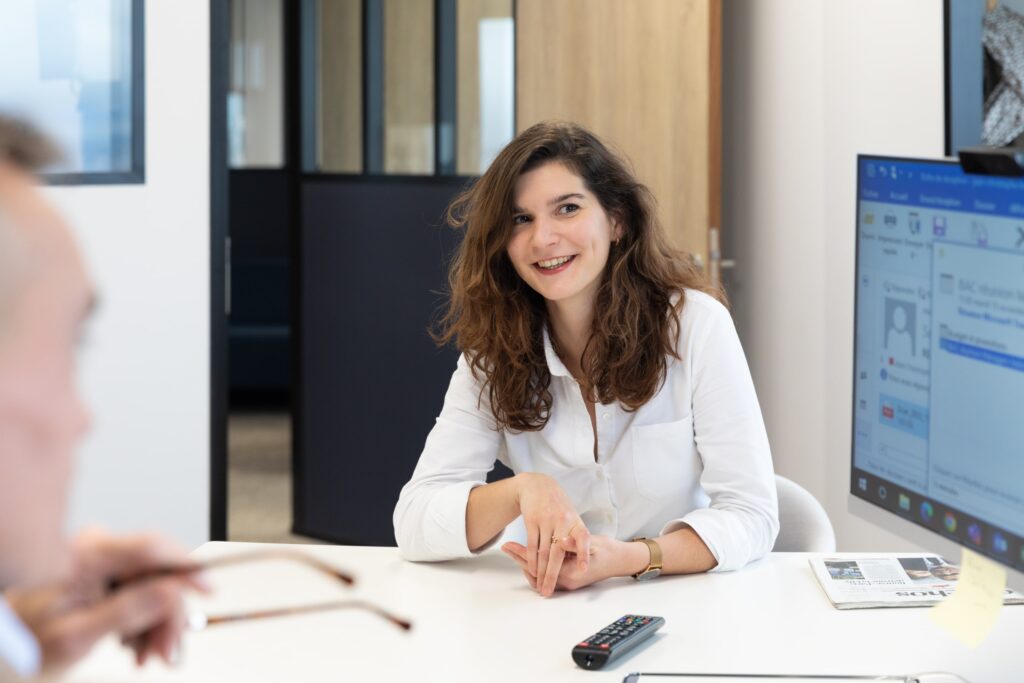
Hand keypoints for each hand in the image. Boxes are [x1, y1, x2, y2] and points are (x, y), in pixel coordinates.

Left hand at [6, 529, 208, 673]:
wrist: (1, 653)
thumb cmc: (24, 644)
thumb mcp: (77, 636)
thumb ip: (127, 612)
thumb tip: (171, 592)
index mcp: (86, 556)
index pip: (151, 548)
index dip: (186, 567)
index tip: (208, 589)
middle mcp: (96, 549)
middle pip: (156, 572)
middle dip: (167, 614)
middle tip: (168, 652)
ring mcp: (99, 560)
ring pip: (152, 585)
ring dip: (156, 623)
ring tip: (146, 656)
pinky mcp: (102, 574)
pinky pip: (138, 591)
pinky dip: (142, 621)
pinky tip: (134, 645)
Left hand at [502, 534, 638, 592]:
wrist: (619, 560)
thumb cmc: (607, 551)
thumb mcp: (593, 544)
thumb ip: (575, 544)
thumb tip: (562, 541)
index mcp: (570, 573)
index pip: (539, 565)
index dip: (523, 554)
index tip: (510, 545)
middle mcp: (566, 581)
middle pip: (534, 572)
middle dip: (519, 558)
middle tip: (505, 546)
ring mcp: (566, 582)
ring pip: (538, 574)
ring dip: (525, 562)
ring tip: (512, 549)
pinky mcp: (566, 578)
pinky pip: (545, 573)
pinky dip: (535, 565)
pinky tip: (529, 554)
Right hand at [512, 472, 590, 596]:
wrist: (538, 485)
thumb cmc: (558, 506)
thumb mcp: (571, 518)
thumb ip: (575, 538)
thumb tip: (580, 561)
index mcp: (575, 522)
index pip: (582, 538)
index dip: (583, 554)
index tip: (583, 569)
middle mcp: (562, 521)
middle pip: (557, 553)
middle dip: (552, 575)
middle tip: (549, 591)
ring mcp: (546, 520)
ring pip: (543, 551)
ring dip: (540, 571)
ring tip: (540, 585)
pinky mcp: (532, 519)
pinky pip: (531, 544)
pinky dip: (531, 559)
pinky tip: (532, 570)